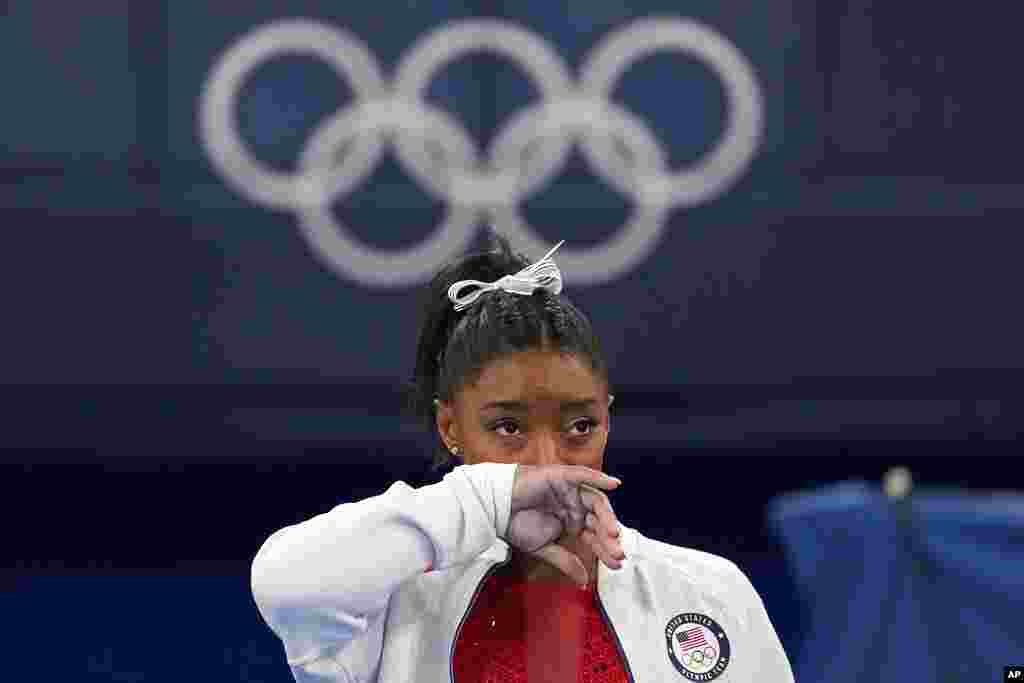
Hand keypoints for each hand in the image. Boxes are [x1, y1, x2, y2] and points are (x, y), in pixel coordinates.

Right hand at [504, 464, 624, 586]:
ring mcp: (570, 490)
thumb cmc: (516, 525)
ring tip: (612, 533)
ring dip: (607, 516)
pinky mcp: (561, 477)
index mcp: (572, 521)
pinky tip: (613, 484)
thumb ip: (566, 561)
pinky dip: (598, 478)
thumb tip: (584, 582)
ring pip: (595, 501)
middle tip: (617, 553)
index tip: (616, 565)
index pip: (594, 536)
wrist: (495, 509)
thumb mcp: (544, 548)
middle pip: (598, 520)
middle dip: (609, 538)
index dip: (605, 550)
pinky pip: (583, 475)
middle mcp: (575, 505)